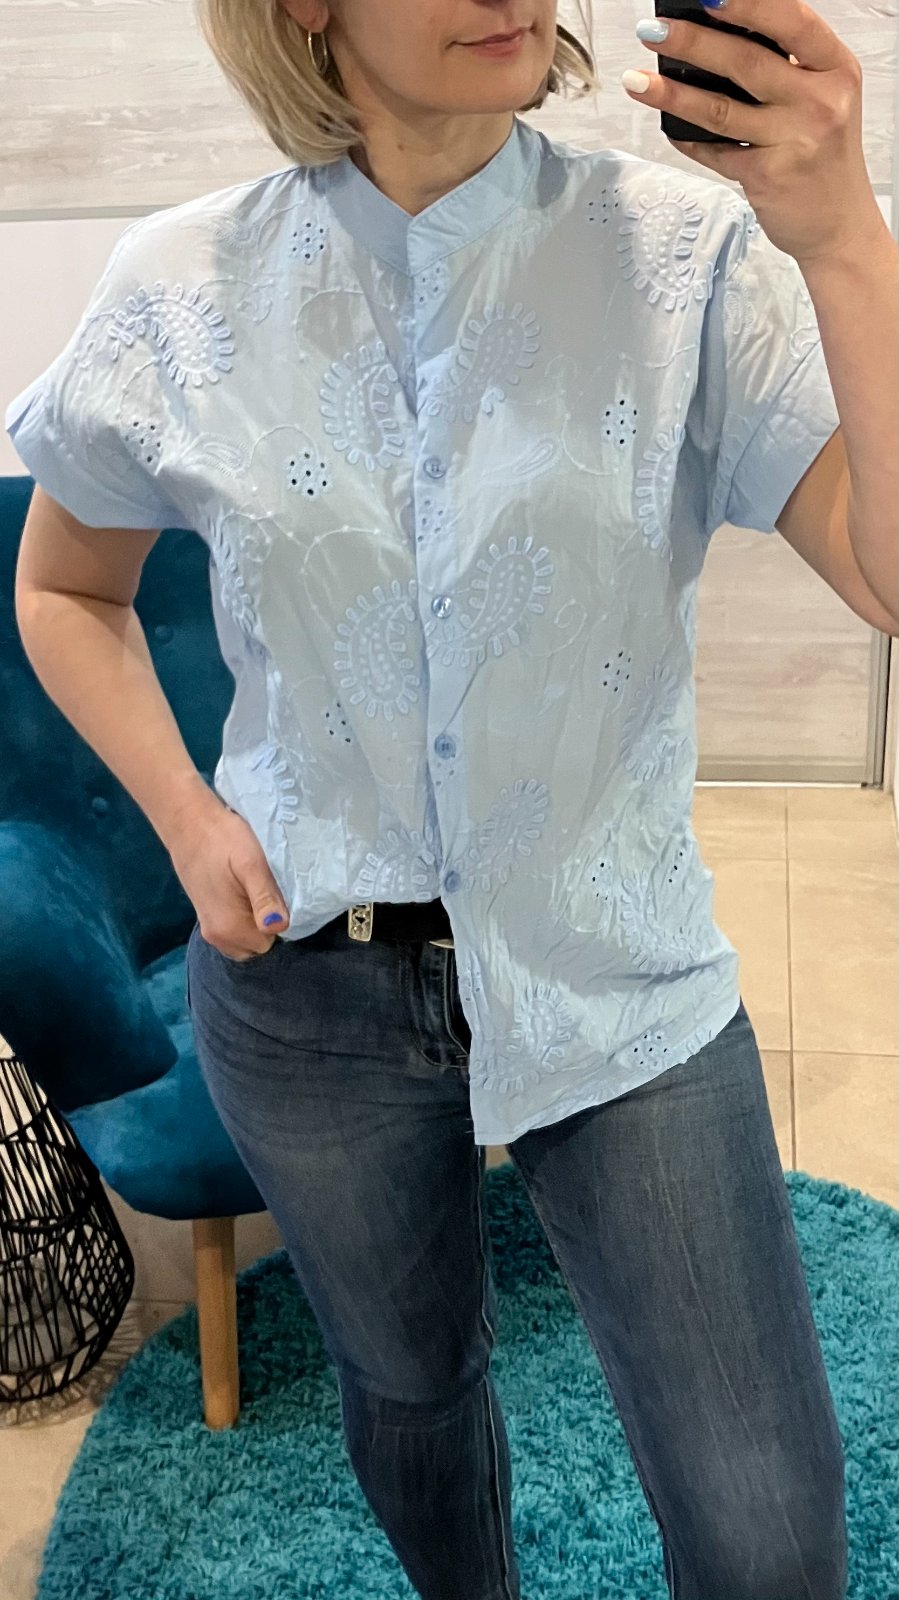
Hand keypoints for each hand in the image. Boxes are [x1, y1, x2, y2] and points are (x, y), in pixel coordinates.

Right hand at [166, 789, 290, 960]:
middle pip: (259, 944)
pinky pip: (234, 930)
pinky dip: (243, 917)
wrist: (189, 824)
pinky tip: (241, 891)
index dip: (278, 917)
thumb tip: (278, 926)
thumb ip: (264, 898)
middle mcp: (218, 938)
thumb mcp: (251, 864)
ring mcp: (209, 930)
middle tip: (262, 888)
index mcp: (230, 929)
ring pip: (247, 939)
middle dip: (266, 922)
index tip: (274, 892)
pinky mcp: (206, 918)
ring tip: (252, 888)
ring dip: (255, 919)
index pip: (272, 941)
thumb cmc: (223, 839)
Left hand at [625, 0, 883, 265]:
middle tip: (654, 30)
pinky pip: (715, 152)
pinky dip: (688, 139)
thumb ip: (788, 68)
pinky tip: (668, 126)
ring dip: (672, 93)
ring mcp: (793, 141)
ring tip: (637, 80)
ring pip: (721, 109)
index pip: (792, 22)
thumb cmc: (824, 156)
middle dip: (692, 43)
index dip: (749, 6)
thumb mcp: (824, 98)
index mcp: (835, 69)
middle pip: (746, 62)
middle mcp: (820, 102)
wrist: (838, 224)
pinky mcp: (767, 177)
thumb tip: (722, 35)